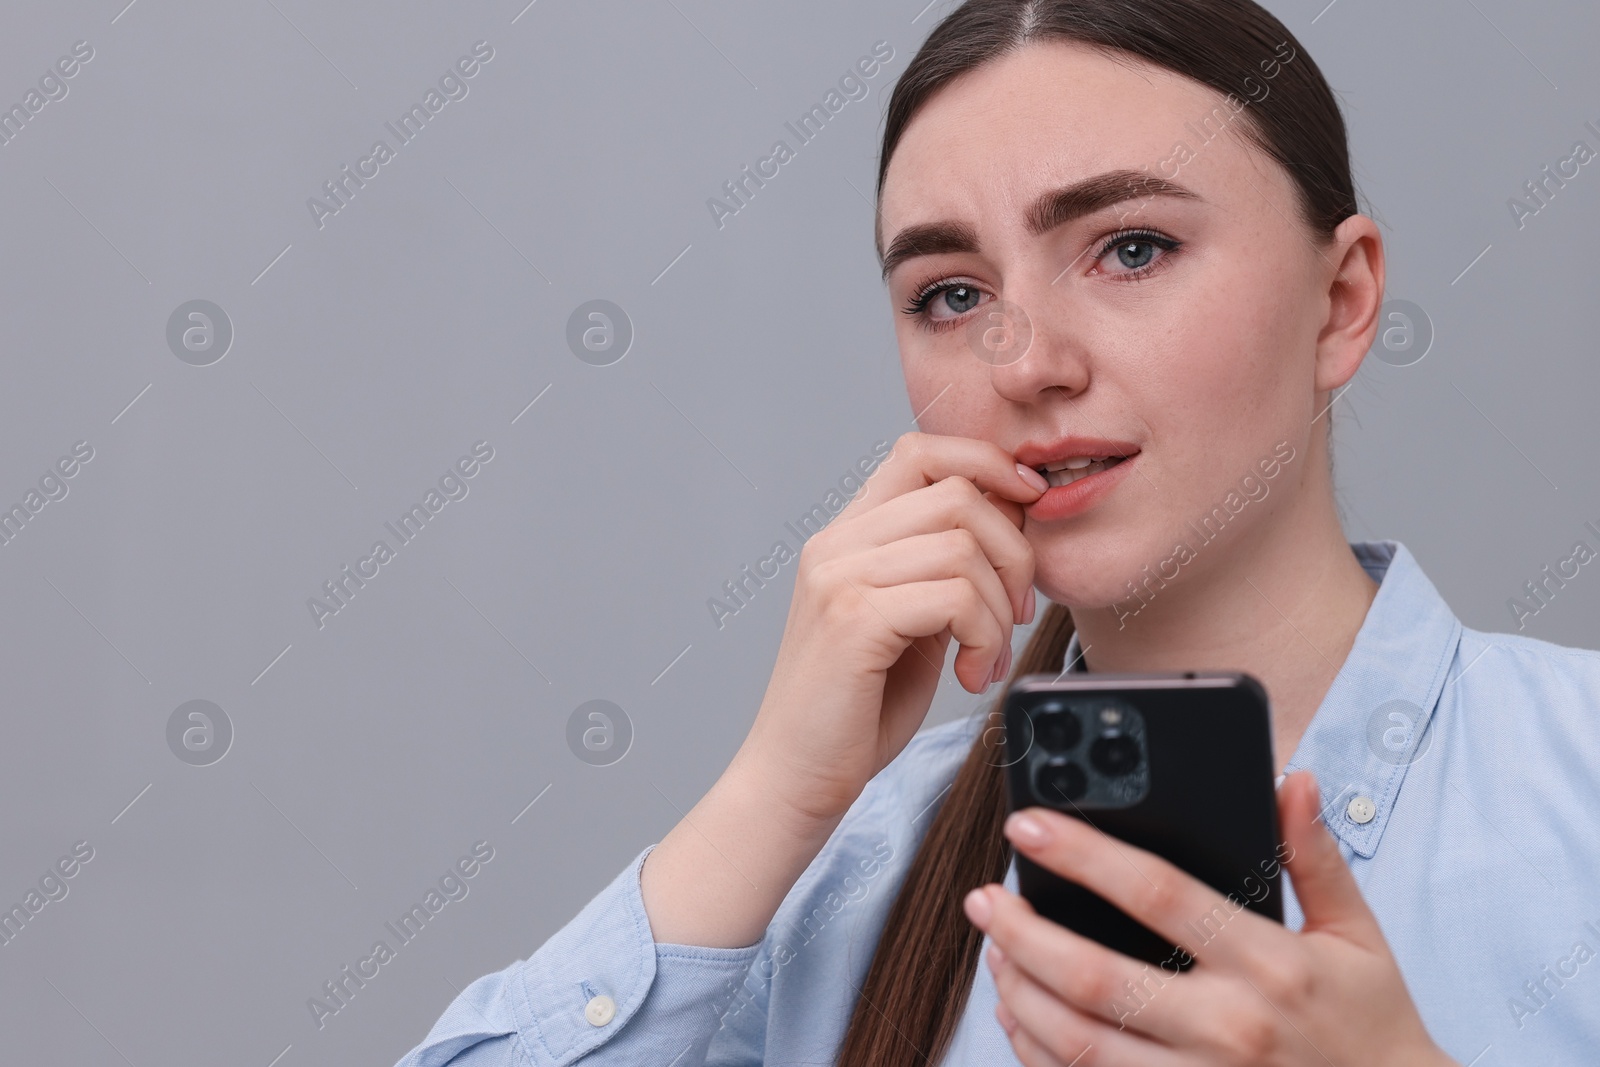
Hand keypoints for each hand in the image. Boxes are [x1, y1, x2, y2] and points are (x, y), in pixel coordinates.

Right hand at [739, 431, 1044, 825]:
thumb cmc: (856, 709)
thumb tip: (1016, 518)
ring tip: (986, 656)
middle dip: (1014, 552)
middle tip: (1012, 614)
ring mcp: (839, 578)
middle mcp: (836, 545)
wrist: (795, 779)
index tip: (1028, 507)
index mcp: (847, 536)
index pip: (921, 451)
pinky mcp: (853, 621)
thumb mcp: (910, 621)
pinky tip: (971, 674)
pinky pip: (954, 596)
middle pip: (957, 493)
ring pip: (963, 546)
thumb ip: (944, 568)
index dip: (986, 464)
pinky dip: (983, 637)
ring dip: (997, 607)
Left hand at [962, 771, 1457, 1065]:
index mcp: (1267, 964)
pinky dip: (1039, 1054)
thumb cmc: (1373, 1026)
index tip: (1029, 825)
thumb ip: (1315, 857)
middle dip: (1022, 931)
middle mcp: (1227, 1027)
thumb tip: (1293, 779)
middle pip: (1094, 975)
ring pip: (1077, 1042)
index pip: (1156, 893)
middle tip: (984, 897)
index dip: (1083, 854)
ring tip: (995, 953)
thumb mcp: (1359, 937)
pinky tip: (1020, 1018)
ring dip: (1020, 993)